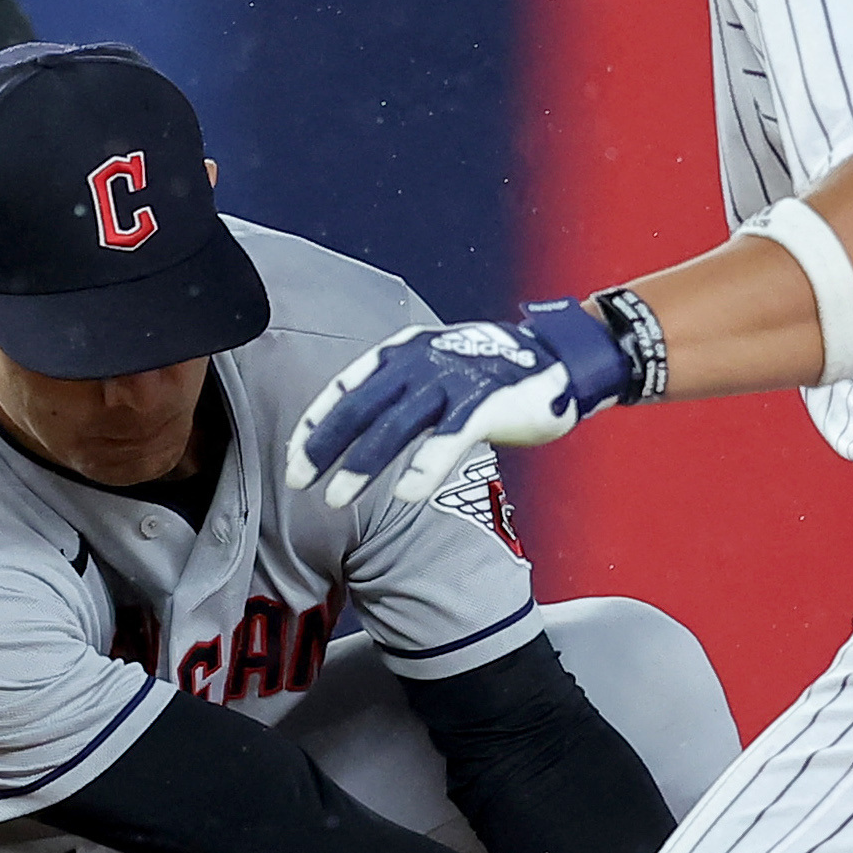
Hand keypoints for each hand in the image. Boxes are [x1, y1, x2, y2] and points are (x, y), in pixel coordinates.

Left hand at [285, 302, 625, 511]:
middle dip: (323, 446)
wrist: (558, 358)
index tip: (294, 454)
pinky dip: (424, 466)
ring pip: (394, 427)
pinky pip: (448, 438)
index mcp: (403, 352)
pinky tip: (406, 496)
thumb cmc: (490, 373)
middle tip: (297, 480)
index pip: (347, 386)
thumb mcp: (434, 371)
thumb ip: (400, 394)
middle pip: (359, 407)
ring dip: (361, 465)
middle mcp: (420, 363)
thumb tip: (359, 431)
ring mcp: (453, 381)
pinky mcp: (486, 403)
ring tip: (334, 500)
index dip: (317, 421)